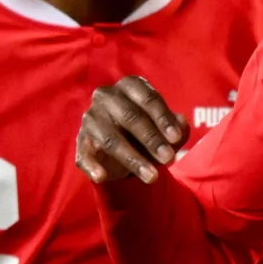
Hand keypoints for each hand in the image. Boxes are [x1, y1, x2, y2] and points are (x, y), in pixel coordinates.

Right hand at [75, 75, 190, 184]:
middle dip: (151, 139)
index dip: (163, 118)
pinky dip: (92, 166)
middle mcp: (106, 96)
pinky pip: (85, 154)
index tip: (176, 138)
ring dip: (132, 159)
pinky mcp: (81, 141)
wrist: (122, 144)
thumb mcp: (165, 129)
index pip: (148, 99)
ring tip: (152, 177)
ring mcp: (91, 118)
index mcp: (130, 86)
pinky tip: (102, 177)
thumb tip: (181, 124)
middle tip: (168, 159)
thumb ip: (176, 128)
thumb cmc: (147, 130)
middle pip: (130, 116)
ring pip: (111, 139)